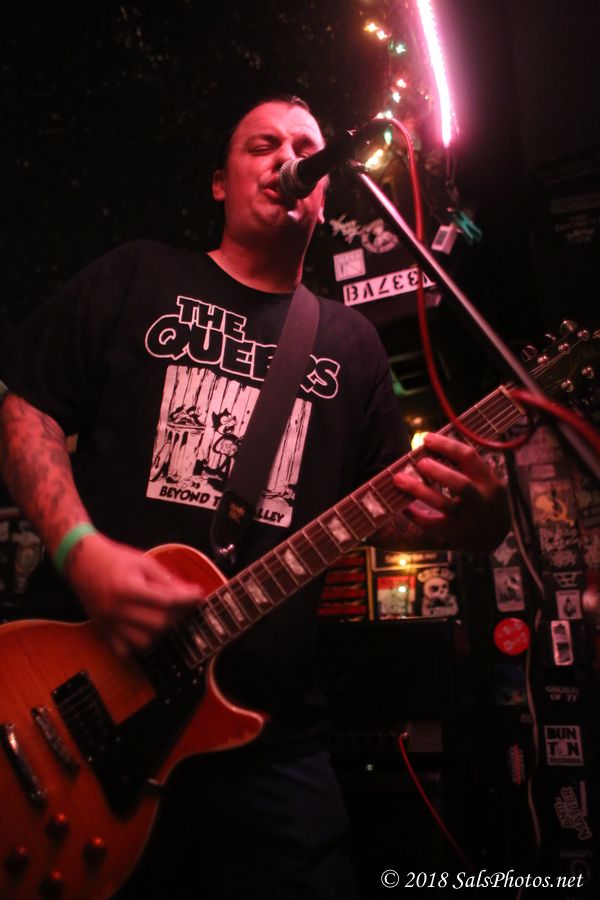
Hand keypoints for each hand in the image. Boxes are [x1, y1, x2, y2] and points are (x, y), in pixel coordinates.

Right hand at [64, 533, 202, 656]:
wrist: (81, 562)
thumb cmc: (115, 559)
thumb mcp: (143, 562)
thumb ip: (166, 580)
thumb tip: (189, 592)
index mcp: (128, 588)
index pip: (166, 600)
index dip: (187, 599)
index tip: (199, 595)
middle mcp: (117, 609)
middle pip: (158, 623)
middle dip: (177, 616)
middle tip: (184, 605)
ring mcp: (109, 623)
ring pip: (144, 641)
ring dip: (160, 632)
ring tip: (163, 616)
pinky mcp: (103, 631)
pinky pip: (125, 651)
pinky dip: (138, 645)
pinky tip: (143, 630)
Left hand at [392, 432, 509, 553]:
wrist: (495, 537)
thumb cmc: (484, 500)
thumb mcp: (487, 482)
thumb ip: (467, 467)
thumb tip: (432, 446)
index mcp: (489, 482)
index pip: (470, 458)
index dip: (447, 445)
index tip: (427, 438)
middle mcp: (480, 501)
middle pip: (460, 485)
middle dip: (437, 471)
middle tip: (419, 462)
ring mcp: (467, 520)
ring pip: (442, 504)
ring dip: (418, 490)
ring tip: (399, 478)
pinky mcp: (454, 534)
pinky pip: (432, 526)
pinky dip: (416, 515)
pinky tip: (403, 506)